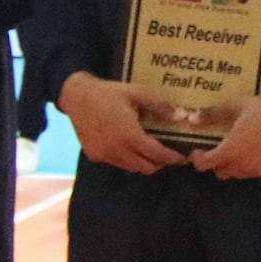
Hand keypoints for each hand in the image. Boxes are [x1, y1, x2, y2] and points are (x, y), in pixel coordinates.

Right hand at [57, 71, 188, 173]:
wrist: (77, 96)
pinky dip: (127, 159)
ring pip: (132, 167)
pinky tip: (130, 146)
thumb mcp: (138, 94)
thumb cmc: (110, 93)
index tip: (183, 157)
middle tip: (168, 154)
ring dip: (143, 162)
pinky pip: (117, 163)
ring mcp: (104, 155)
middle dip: (160, 163)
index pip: (158, 155)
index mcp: (130, 136)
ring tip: (150, 150)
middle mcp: (117, 150)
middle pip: (147, 167)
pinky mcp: (94, 155)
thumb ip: (160, 106)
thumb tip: (182, 116)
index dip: (172, 158)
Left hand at [190, 90, 260, 180]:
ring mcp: (258, 170)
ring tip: (241, 149)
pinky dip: (254, 165)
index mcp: (229, 151)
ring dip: (235, 165)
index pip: (204, 165)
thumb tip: (191, 120)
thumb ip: (212, 114)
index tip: (199, 150)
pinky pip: (257, 172)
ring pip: (239, 173)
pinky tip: (259, 150)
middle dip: (217, 162)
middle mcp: (242, 165)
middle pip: (220, 171)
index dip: (198, 159)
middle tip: (222, 148)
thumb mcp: (235, 106)